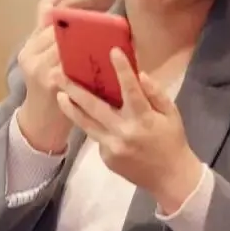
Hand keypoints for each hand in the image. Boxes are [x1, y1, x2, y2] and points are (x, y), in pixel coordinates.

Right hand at [15, 0, 105, 152]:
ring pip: (65, 39)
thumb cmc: (57, 93)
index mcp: (33, 43)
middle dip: (86, 7)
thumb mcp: (56, 64)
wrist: (41, 128)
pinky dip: (92, 57)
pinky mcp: (48, 81)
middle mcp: (30, 51)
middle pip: (57, 19)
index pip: (47, 7)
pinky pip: (72, 63)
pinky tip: (110, 52)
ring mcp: (36, 66)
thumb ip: (70, 46)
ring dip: (91, 32)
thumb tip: (103, 23)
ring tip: (115, 24)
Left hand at [57, 49, 203, 213]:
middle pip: (95, 107)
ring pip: (86, 124)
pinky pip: (96, 136)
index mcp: (144, 119)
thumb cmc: (172, 141)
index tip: (112, 51)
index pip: (131, 90)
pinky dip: (92, 125)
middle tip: (57, 74)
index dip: (122, 70)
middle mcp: (124, 132)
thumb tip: (140, 74)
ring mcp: (113, 147)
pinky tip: (88, 117)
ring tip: (58, 95)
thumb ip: (156, 93)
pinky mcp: (106, 157)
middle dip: (74, 90)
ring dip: (70, 109)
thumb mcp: (172, 114)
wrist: (171, 179)